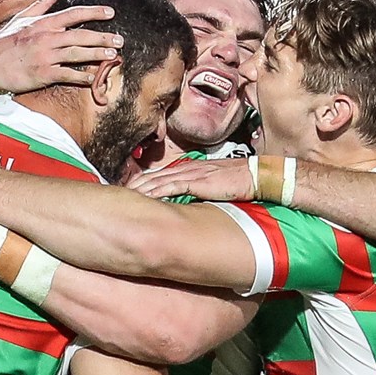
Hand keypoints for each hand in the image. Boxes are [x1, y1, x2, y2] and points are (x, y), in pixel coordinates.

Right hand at [0, 0, 124, 93]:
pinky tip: (93, 77)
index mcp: (43, 23)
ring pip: (77, 54)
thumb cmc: (4, 41)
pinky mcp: (42, 74)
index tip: (111, 13)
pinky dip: (81, 76)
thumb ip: (43, 3)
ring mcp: (45, 56)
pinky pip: (67, 74)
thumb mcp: (23, 18)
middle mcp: (46, 38)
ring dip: (97, 54)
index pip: (74, 14)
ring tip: (113, 55)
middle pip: (81, 35)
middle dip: (103, 37)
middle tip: (120, 40)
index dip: (94, 12)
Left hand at [126, 158, 257, 201]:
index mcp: (193, 169)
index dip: (144, 182)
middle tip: (117, 194)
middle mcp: (189, 169)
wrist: (258, 175)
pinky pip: (172, 186)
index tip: (130, 191)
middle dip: (136, 185)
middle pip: (155, 176)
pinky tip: (144, 197)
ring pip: (159, 180)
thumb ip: (202, 192)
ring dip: (141, 188)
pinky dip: (156, 191)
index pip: (162, 175)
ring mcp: (193, 174)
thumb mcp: (217, 186)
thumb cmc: (242, 182)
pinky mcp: (199, 181)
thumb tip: (189, 206)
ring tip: (124, 197)